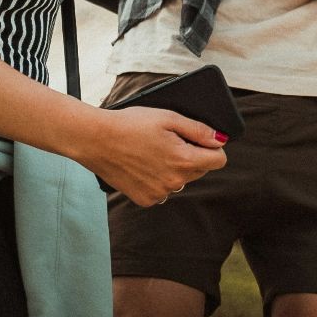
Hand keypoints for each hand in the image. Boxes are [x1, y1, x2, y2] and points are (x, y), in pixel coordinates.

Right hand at [79, 105, 228, 207]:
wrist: (96, 140)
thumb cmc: (130, 124)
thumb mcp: (168, 118)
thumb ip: (198, 130)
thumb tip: (220, 139)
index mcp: (184, 160)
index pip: (219, 160)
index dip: (213, 147)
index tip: (201, 139)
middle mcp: (174, 181)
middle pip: (200, 170)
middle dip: (192, 155)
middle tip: (170, 141)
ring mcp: (159, 193)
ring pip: (181, 180)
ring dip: (175, 169)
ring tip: (153, 152)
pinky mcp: (145, 199)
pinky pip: (163, 190)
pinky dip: (158, 179)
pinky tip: (143, 165)